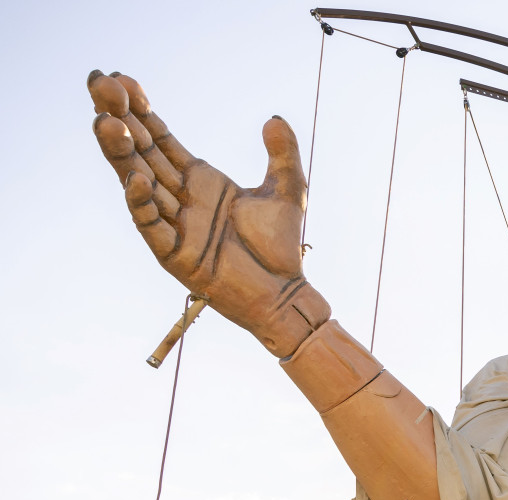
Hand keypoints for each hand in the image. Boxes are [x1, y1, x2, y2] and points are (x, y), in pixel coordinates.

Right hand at [87, 71, 327, 356]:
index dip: (141, 111)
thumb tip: (273, 118)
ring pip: (138, 182)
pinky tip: (136, 179)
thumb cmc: (281, 248)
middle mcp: (180, 198)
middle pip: (141, 153)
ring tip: (105, 122)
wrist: (285, 293)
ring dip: (121, 153)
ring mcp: (174, 225)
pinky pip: (152, 226)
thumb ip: (282, 155)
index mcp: (199, 181)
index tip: (121, 79)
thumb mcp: (288, 191)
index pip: (160, 139)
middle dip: (121, 120)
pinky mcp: (175, 255)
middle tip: (99, 85)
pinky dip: (142, 203)